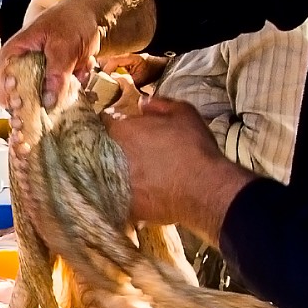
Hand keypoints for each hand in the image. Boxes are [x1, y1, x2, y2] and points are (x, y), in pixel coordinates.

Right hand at [0, 0, 155, 109]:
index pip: (4, 81)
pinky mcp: (55, 76)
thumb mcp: (63, 46)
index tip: (22, 106)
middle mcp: (23, 64)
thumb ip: (56, 74)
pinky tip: (84, 68)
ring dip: (61, 91)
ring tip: (76, 72)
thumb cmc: (72, 21)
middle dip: (39, 101)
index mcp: (14, 52)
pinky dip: (73, 85)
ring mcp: (39, 71)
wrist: (95, 14)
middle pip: (20, 94)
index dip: (10, 97)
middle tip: (53, 102)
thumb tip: (48, 102)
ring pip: (41, 95)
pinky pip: (59, 91)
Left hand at [110, 95, 254, 239]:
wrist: (203, 189)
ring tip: (136, 174)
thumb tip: (142, 103)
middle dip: (113, 148)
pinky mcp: (124, 204)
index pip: (106, 121)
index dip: (114, 122)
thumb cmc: (194, 148)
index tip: (121, 125)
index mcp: (124, 131)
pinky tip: (139, 193)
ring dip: (117, 172)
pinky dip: (125, 194)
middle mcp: (114, 155)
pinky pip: (117, 198)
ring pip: (108, 174)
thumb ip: (159, 105)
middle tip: (131, 152)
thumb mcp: (184, 114)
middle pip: (104, 149)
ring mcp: (116, 181)